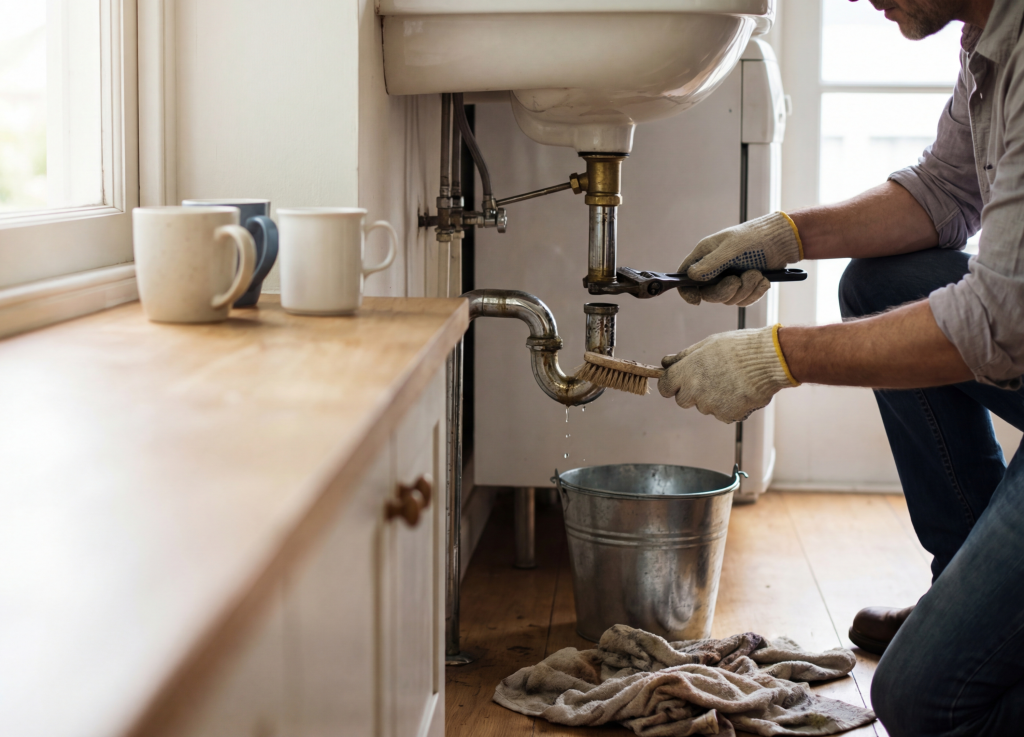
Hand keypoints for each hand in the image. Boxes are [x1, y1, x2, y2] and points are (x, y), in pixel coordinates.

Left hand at [657, 325, 799, 422]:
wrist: (768, 360)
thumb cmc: (738, 348)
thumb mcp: (707, 344)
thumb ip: (683, 357)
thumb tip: (665, 362)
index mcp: (686, 372)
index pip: (665, 386)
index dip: (671, 384)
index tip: (677, 382)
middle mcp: (695, 391)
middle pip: (682, 400)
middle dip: (691, 392)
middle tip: (709, 379)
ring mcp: (711, 406)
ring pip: (704, 406)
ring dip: (712, 398)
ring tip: (731, 381)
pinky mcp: (727, 415)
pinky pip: (722, 413)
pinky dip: (729, 405)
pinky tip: (740, 390)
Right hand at [677, 212, 802, 305]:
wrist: (781, 241)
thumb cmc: (754, 238)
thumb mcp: (731, 248)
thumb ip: (710, 264)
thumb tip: (690, 276)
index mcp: (705, 256)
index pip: (686, 276)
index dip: (687, 291)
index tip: (696, 300)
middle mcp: (714, 269)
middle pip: (708, 294)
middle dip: (725, 291)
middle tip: (738, 281)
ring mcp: (729, 279)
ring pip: (729, 299)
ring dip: (745, 289)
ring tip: (757, 274)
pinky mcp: (745, 286)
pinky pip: (744, 301)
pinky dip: (755, 293)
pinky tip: (763, 280)